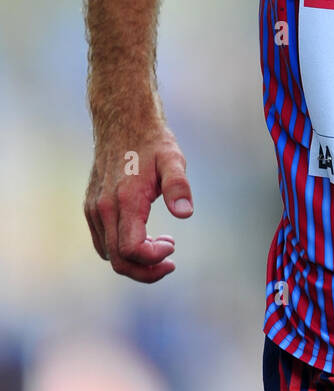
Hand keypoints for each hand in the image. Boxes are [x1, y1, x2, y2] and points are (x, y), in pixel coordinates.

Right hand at [85, 119, 193, 281]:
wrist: (122, 121)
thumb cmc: (152, 141)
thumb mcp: (172, 159)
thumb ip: (179, 186)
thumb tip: (186, 213)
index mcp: (125, 200)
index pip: (131, 250)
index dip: (153, 259)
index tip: (173, 245)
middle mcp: (103, 208)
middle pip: (119, 260)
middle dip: (146, 270)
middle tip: (171, 261)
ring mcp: (94, 209)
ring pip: (109, 254)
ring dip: (136, 260)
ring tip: (162, 244)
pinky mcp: (91, 207)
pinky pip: (103, 242)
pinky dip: (122, 249)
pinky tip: (145, 236)